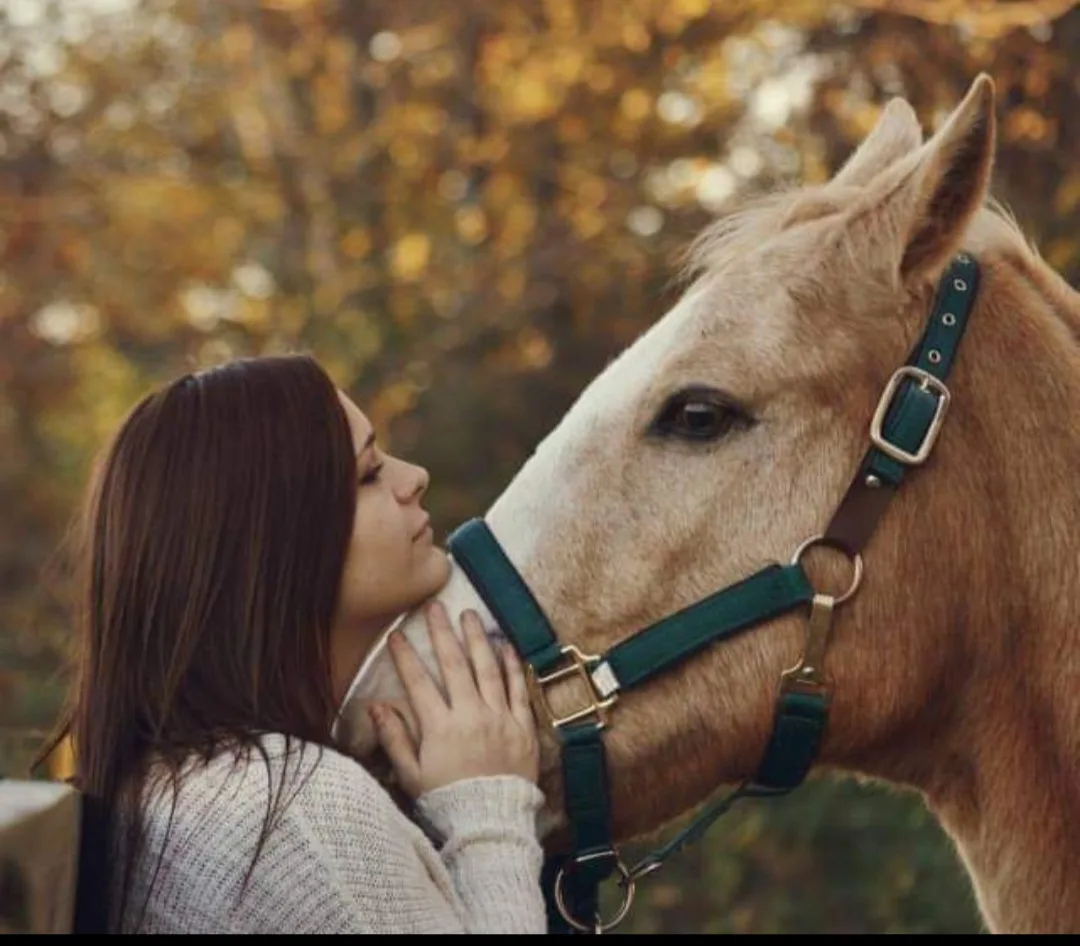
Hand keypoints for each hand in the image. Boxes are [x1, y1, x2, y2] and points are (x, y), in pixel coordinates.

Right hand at [369, 601, 538, 799]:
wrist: (492, 825)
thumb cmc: (448, 802)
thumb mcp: (412, 776)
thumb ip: (395, 739)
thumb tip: (376, 706)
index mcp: (440, 727)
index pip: (419, 682)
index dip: (405, 656)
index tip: (396, 634)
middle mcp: (471, 715)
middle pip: (455, 664)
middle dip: (442, 633)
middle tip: (435, 607)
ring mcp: (500, 718)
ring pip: (488, 668)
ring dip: (477, 638)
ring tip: (469, 615)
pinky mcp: (523, 726)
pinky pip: (518, 689)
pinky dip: (512, 665)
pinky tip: (504, 645)